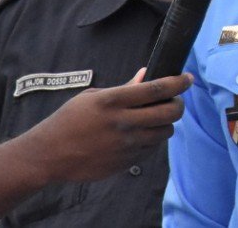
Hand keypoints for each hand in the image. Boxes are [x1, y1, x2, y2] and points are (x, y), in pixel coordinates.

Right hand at [20, 69, 192, 183]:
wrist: (48, 154)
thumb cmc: (69, 120)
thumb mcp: (93, 96)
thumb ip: (125, 88)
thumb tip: (148, 74)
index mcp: (113, 100)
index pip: (157, 89)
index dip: (179, 82)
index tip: (189, 78)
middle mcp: (123, 122)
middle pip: (169, 112)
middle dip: (179, 104)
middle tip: (176, 101)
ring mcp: (126, 144)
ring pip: (165, 132)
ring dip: (166, 124)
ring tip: (156, 118)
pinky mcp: (125, 162)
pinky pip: (151, 148)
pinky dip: (152, 140)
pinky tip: (141, 134)